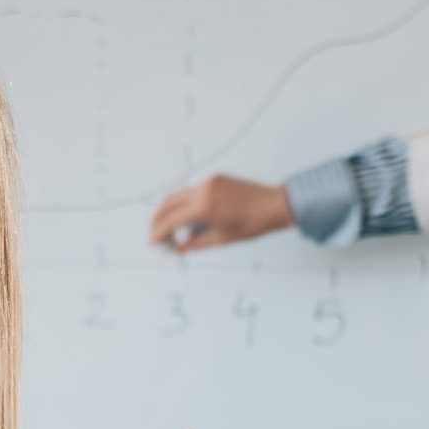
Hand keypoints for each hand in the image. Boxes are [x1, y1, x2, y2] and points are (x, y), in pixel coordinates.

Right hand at [148, 174, 292, 252]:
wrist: (274, 205)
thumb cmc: (253, 223)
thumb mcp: (221, 239)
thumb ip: (194, 244)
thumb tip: (178, 249)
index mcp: (203, 207)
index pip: (171, 220)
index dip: (159, 232)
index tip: (154, 242)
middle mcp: (203, 190)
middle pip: (168, 202)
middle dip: (158, 217)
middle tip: (155, 232)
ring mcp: (210, 182)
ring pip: (180, 194)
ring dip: (172, 209)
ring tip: (172, 226)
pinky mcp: (216, 178)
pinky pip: (194, 190)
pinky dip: (187, 202)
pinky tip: (191, 216)